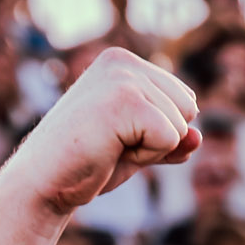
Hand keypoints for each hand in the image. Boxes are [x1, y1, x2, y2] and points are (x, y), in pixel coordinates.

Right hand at [1, 49, 199, 218]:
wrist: (46, 182)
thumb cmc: (89, 164)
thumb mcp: (140, 147)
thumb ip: (172, 139)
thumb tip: (198, 136)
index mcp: (125, 63)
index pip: (186, 100)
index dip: (162, 131)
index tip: (122, 137)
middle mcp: (123, 62)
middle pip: (189, 110)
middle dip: (160, 139)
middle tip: (115, 144)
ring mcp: (122, 77)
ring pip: (180, 125)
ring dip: (150, 148)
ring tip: (109, 146)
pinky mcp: (123, 100)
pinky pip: (170, 137)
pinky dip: (146, 155)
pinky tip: (110, 150)